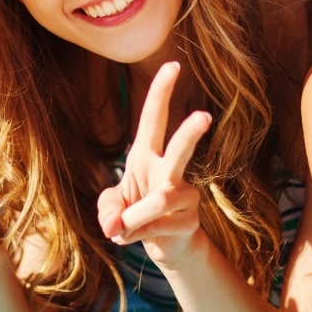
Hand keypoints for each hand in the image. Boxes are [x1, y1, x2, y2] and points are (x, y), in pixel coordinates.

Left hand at [97, 61, 210, 266]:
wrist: (164, 246)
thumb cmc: (134, 215)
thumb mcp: (110, 209)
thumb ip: (107, 211)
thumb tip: (115, 226)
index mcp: (147, 155)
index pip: (154, 119)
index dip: (162, 93)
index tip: (174, 65)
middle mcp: (169, 170)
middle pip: (180, 148)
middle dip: (190, 133)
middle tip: (204, 116)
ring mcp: (185, 194)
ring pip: (160, 200)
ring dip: (134, 217)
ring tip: (119, 230)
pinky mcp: (190, 219)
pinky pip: (157, 226)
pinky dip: (135, 235)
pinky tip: (131, 238)